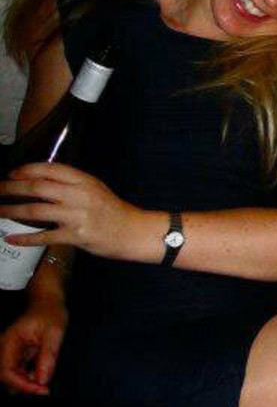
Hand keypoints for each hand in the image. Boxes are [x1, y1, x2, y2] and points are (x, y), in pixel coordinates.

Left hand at [0, 162, 139, 259]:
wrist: (134, 231)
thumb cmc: (113, 210)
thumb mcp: (95, 189)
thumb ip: (71, 184)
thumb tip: (41, 182)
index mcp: (83, 180)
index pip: (50, 169)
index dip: (27, 170)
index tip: (11, 174)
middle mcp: (79, 195)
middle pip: (38, 187)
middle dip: (12, 188)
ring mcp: (77, 216)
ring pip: (37, 210)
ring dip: (12, 210)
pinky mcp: (77, 236)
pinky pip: (45, 236)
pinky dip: (26, 237)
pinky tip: (11, 237)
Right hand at [0, 297, 67, 394]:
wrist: (48, 303)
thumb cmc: (50, 313)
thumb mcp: (54, 332)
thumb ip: (48, 356)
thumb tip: (42, 379)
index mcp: (10, 341)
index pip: (6, 370)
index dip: (21, 384)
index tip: (40, 389)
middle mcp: (5, 348)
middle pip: (6, 377)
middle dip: (24, 386)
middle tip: (44, 390)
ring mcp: (10, 353)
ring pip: (12, 377)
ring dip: (26, 384)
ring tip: (44, 385)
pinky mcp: (17, 357)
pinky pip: (19, 373)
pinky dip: (29, 379)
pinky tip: (42, 377)